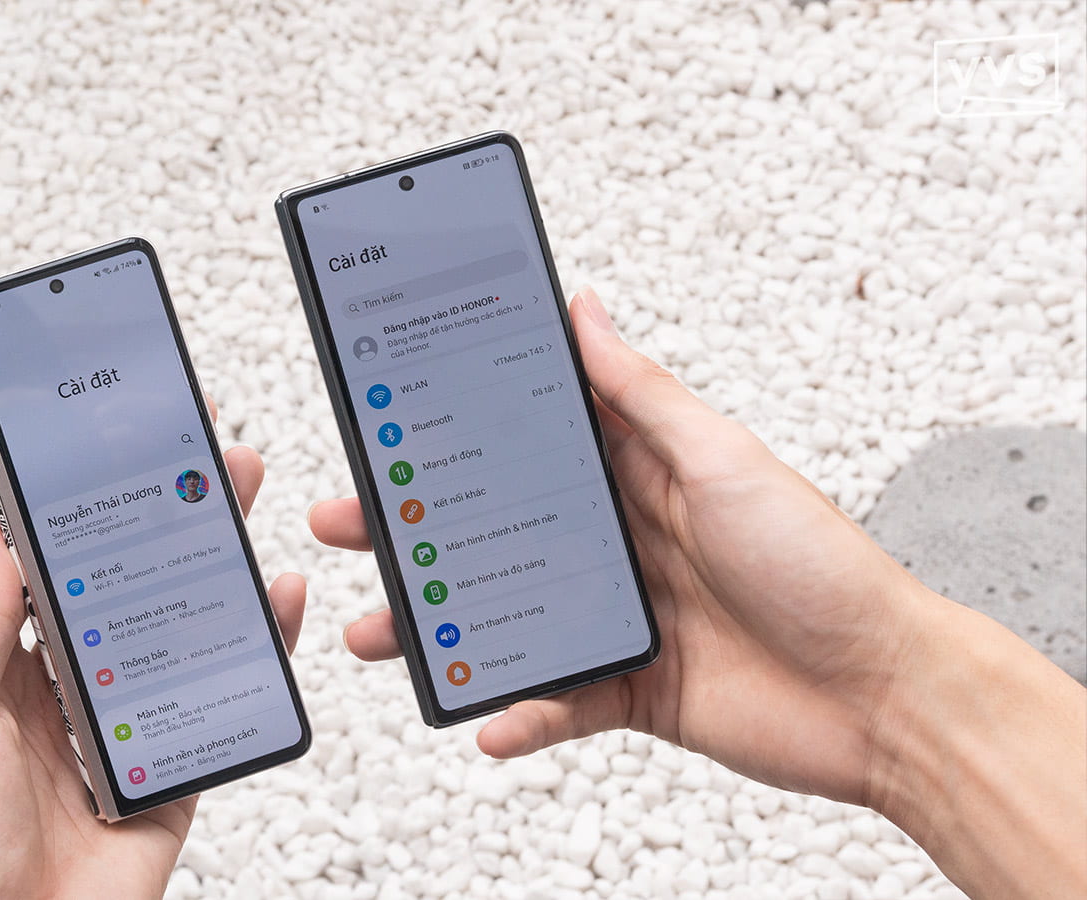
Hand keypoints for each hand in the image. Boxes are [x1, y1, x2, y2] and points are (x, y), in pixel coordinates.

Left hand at [0, 442, 303, 899]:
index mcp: (9, 672)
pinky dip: (259, 650)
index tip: (114, 452)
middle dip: (166, 520)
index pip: (58, 572)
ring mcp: (130, 728)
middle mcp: (75, 691)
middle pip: (130, 588)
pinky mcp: (177, 770)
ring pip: (183, 630)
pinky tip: (274, 602)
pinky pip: (224, 700)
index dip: (87, 512)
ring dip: (215, 565)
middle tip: (198, 456)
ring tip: (239, 500)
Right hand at [313, 287, 1085, 896]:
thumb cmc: (821, 565)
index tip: (390, 424)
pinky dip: (517, 713)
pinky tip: (487, 717)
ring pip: (503, 616)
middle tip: (345, 522)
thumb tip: (582, 311)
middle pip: (492, 530)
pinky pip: (554, 700)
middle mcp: (617, 543)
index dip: (457, 431)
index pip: (527, 444)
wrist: (886, 696)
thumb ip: (642, 395)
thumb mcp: (724, 460)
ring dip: (438, 626)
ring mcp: (618, 617)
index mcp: (635, 478)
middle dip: (415, 528)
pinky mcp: (627, 689)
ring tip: (379, 630)